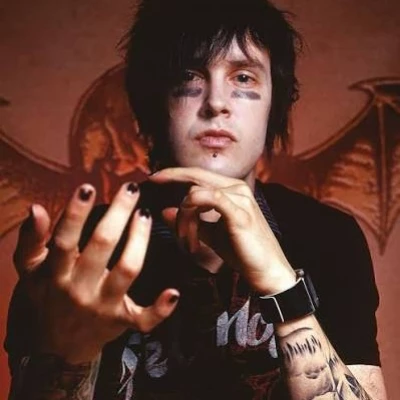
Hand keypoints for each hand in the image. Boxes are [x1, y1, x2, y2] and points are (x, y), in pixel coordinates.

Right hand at [13, 183, 178, 363]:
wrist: (57, 345)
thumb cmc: (46, 297)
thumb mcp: (29, 270)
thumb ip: (31, 239)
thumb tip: (36, 208)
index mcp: (56, 274)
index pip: (64, 239)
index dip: (76, 212)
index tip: (89, 187)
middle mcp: (80, 290)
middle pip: (102, 246)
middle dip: (118, 213)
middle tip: (131, 188)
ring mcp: (104, 307)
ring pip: (128, 270)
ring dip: (139, 240)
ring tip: (145, 214)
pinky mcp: (122, 321)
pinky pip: (144, 320)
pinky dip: (160, 310)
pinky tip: (174, 292)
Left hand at [149, 167, 296, 293]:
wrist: (268, 272)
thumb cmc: (242, 252)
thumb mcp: (211, 235)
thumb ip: (191, 221)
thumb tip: (165, 211)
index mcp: (232, 190)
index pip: (199, 174)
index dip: (175, 172)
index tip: (155, 177)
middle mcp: (237, 188)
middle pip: (195, 175)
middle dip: (170, 178)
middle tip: (152, 182)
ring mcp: (240, 198)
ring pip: (195, 194)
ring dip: (183, 218)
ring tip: (186, 242)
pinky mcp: (239, 211)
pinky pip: (207, 200)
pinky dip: (192, 219)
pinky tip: (193, 239)